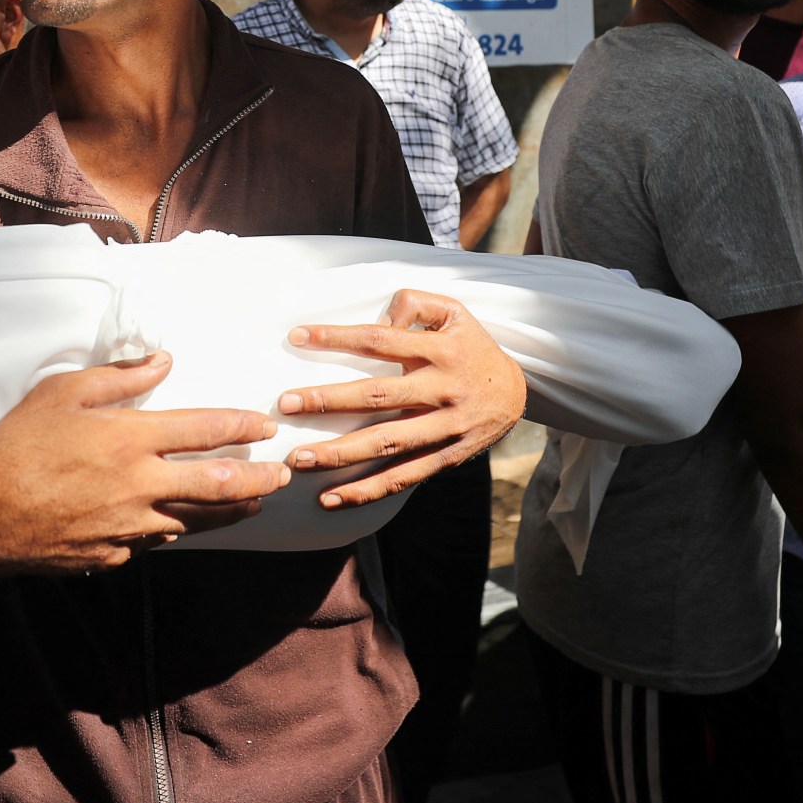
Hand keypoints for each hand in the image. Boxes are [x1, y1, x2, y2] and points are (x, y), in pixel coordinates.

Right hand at [0, 351, 289, 576]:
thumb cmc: (17, 446)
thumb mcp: (62, 392)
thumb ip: (118, 376)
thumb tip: (162, 361)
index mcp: (130, 440)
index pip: (205, 430)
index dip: (242, 425)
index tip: (265, 423)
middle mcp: (139, 486)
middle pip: (218, 483)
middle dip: (259, 478)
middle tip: (283, 474)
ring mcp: (129, 528)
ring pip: (195, 520)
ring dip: (229, 511)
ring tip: (252, 504)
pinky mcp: (112, 556)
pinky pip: (153, 543)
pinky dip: (172, 530)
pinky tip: (182, 524)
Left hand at [278, 290, 525, 508]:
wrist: (517, 394)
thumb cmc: (471, 346)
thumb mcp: (454, 311)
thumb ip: (415, 303)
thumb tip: (380, 315)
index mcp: (441, 350)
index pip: (379, 340)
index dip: (337, 338)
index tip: (296, 337)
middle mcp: (443, 389)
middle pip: (378, 396)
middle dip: (328, 401)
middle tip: (285, 405)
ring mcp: (445, 428)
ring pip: (387, 443)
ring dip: (340, 454)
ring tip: (298, 459)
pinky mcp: (446, 458)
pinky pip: (403, 477)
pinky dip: (367, 491)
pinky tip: (331, 498)